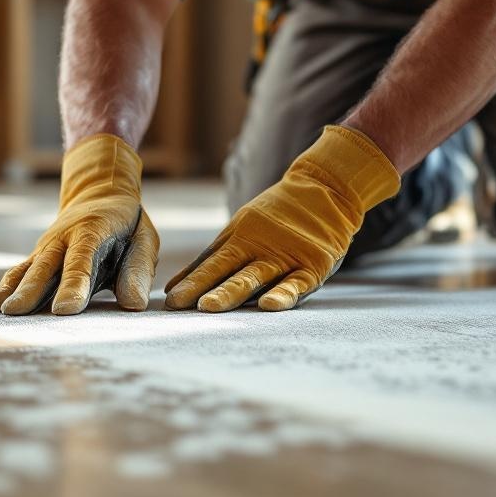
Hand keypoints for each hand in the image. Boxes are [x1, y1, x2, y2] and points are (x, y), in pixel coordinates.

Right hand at [0, 134, 157, 315]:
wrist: (99, 192)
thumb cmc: (127, 224)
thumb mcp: (143, 240)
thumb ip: (138, 270)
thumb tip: (135, 303)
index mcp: (92, 232)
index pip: (81, 262)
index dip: (74, 286)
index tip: (64, 310)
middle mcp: (62, 238)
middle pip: (45, 267)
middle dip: (30, 291)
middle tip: (16, 312)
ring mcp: (46, 247)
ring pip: (27, 269)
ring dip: (10, 290)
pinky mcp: (38, 256)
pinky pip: (19, 271)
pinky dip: (4, 286)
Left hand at [164, 125, 399, 311]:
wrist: (326, 190)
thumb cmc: (277, 218)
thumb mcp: (240, 231)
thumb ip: (209, 261)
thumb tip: (173, 288)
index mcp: (240, 240)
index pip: (210, 264)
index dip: (190, 282)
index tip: (169, 301)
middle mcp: (260, 249)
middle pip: (227, 271)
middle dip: (203, 288)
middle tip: (181, 305)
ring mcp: (286, 257)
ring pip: (255, 277)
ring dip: (231, 292)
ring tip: (210, 306)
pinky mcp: (313, 266)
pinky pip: (297, 284)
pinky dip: (284, 294)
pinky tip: (270, 306)